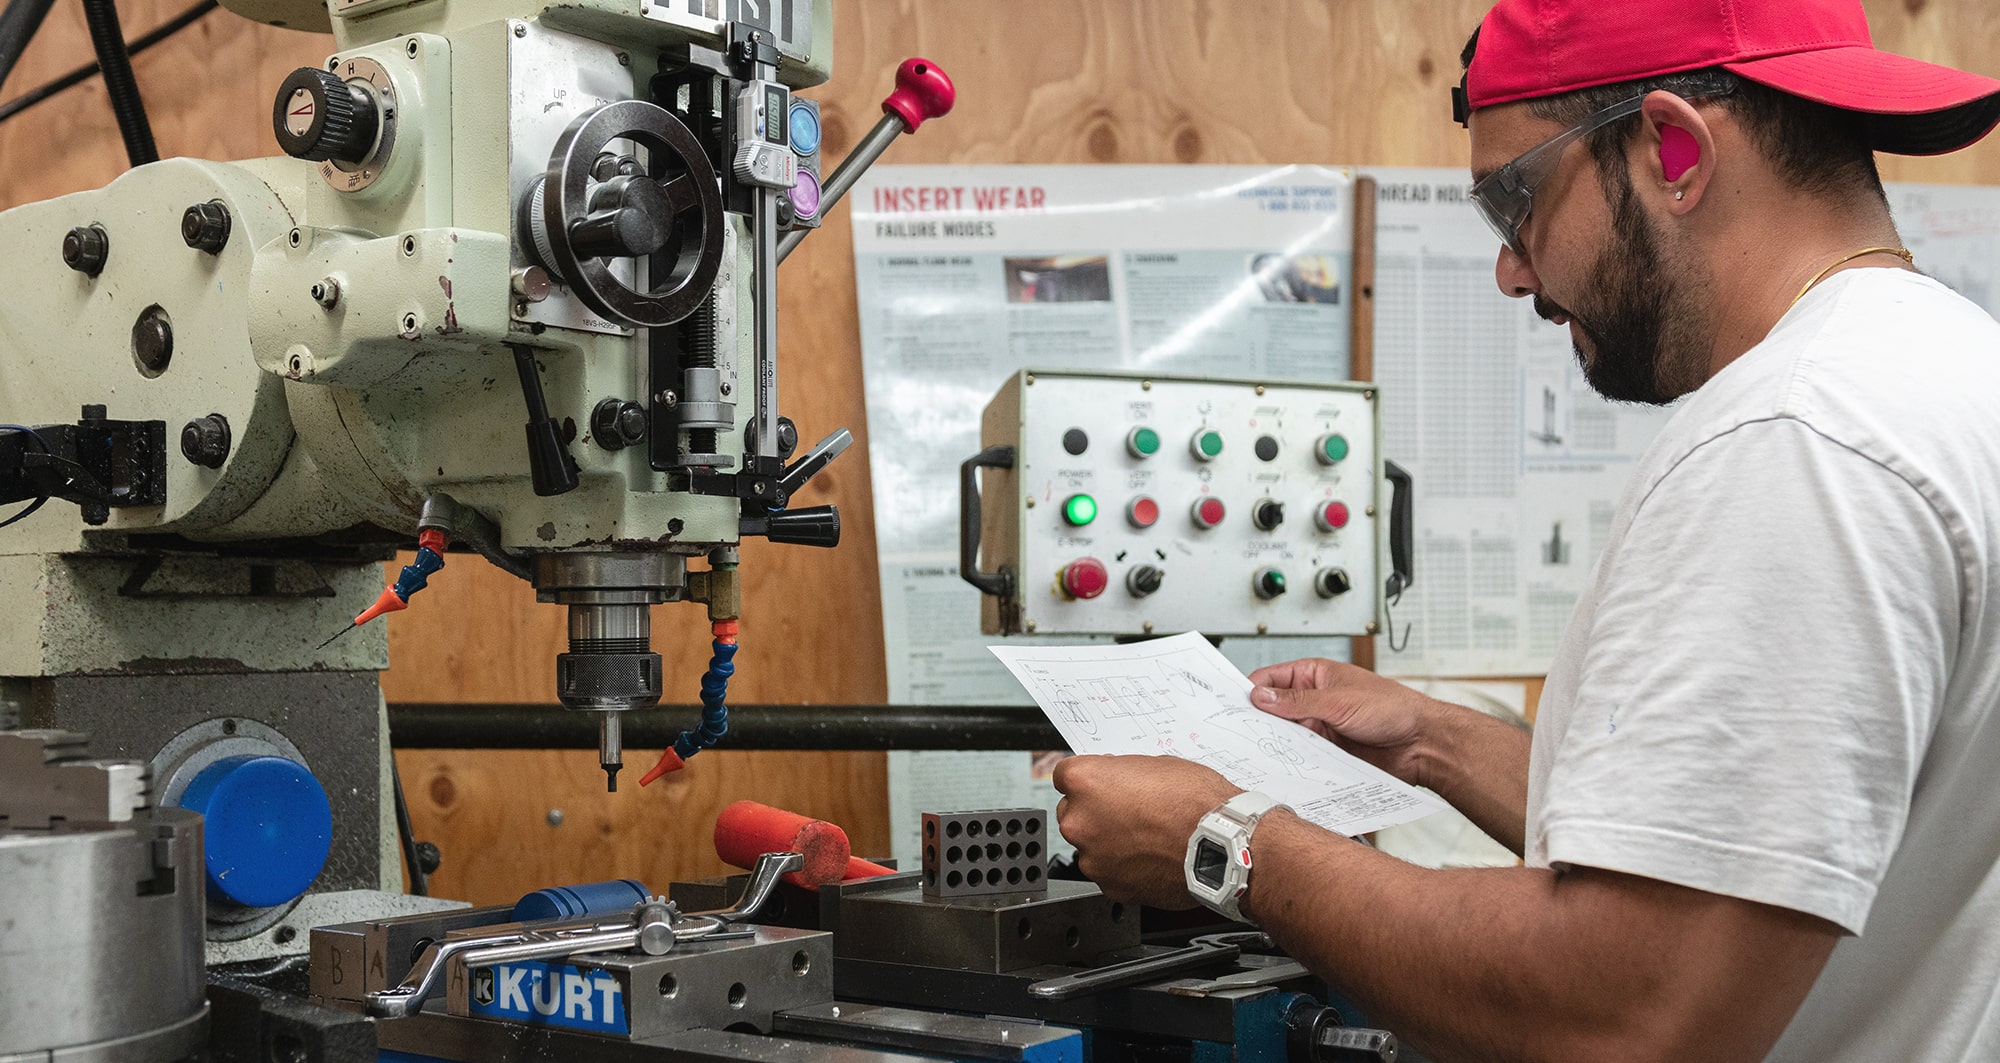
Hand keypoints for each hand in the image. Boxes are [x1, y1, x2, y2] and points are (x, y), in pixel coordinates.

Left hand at [1053, 754, 1239, 908]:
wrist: (1222, 846)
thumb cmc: (1196, 803)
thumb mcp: (1155, 765)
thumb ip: (1122, 774)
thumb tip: (1114, 781)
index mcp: (1086, 782)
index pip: (1065, 775)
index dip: (1088, 780)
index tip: (1101, 784)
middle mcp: (1080, 821)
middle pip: (1072, 812)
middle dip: (1094, 812)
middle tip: (1128, 812)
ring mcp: (1092, 857)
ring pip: (1090, 845)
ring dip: (1108, 841)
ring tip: (1145, 837)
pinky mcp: (1109, 886)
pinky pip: (1108, 871)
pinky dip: (1122, 866)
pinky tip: (1149, 857)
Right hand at [1248, 658, 1438, 787]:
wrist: (1422, 744)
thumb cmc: (1393, 709)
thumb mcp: (1339, 700)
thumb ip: (1298, 701)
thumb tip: (1261, 696)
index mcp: (1314, 676)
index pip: (1271, 680)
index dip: (1251, 691)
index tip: (1232, 706)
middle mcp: (1314, 702)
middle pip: (1274, 711)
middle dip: (1258, 721)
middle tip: (1240, 734)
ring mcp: (1319, 729)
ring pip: (1285, 737)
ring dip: (1275, 744)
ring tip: (1259, 753)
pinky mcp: (1326, 754)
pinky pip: (1301, 758)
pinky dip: (1291, 762)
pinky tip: (1283, 768)